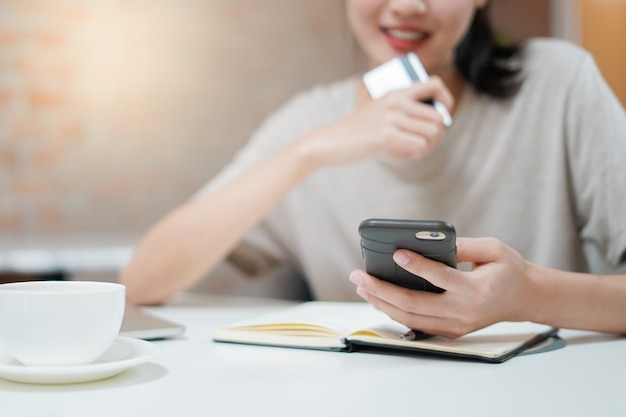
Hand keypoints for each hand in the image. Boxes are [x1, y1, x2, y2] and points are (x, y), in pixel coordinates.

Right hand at [298, 77, 453, 168]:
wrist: (330, 142)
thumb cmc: (356, 132)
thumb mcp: (380, 113)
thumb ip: (404, 113)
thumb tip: (438, 123)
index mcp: (395, 92)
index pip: (434, 84)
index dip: (446, 100)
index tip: (442, 115)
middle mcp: (396, 101)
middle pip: (438, 117)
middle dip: (436, 135)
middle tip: (422, 145)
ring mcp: (391, 117)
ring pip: (432, 133)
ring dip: (427, 146)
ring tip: (411, 150)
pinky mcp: (386, 135)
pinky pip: (419, 145)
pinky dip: (415, 154)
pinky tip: (403, 154)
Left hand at [349, 237, 535, 337]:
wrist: (524, 298)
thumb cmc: (508, 269)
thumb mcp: (493, 249)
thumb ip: (463, 245)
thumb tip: (428, 240)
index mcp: (477, 290)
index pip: (440, 278)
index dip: (416, 265)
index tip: (396, 253)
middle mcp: (464, 312)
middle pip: (414, 305)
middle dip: (381, 290)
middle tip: (359, 275)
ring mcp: (456, 326)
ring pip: (410, 318)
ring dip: (381, 302)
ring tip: (361, 286)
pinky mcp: (450, 331)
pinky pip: (416, 323)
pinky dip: (394, 310)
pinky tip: (378, 296)